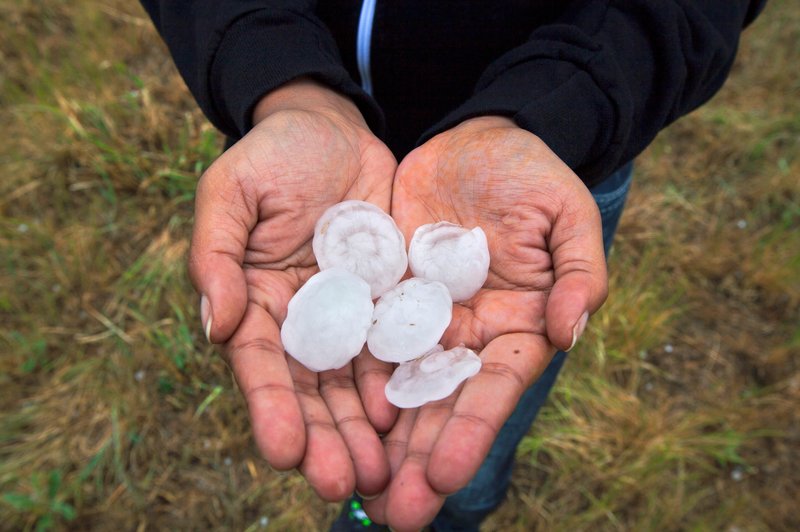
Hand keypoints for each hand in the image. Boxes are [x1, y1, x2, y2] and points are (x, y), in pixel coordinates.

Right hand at [189, 79, 398, 499]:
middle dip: (325, 438)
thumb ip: (215, 256)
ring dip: (365, 429)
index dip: (272, 409)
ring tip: (382, 471)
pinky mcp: (388, 299)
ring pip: (357, 381)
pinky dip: (404, 381)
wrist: (330, 128)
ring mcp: (349, 313)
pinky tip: (416, 415)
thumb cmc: (271, 155)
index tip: (285, 452)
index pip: (262, 367)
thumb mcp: (230, 193)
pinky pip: (398, 344)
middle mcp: (303, 320)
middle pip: (313, 390)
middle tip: (343, 485)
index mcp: (255, 302)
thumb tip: (215, 326)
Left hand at [364, 116, 607, 528]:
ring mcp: (421, 319)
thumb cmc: (531, 173)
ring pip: (396, 387)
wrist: (474, 139)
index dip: (471, 431)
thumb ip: (580, 270)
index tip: (446, 476)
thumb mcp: (568, 213)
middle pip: (440, 404)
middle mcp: (466, 335)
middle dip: (420, 460)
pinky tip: (324, 420)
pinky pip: (361, 341)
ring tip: (354, 489)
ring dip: (379, 439)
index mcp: (516, 325)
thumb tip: (571, 329)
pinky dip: (346, 382)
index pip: (493, 388)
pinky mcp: (382, 296)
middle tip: (397, 516)